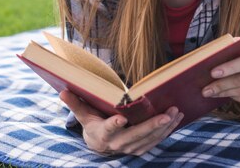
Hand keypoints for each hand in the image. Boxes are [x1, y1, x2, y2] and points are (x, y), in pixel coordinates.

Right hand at [59, 90, 183, 155]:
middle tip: (166, 114)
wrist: (99, 146)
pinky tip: (177, 118)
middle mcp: (118, 143)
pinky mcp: (141, 148)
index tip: (122, 118)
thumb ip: (75, 104)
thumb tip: (62, 91)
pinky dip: (167, 131)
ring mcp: (131, 147)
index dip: (114, 124)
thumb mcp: (83, 115)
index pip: (109, 128)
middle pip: (136, 135)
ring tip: (175, 112)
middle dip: (152, 126)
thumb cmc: (92, 124)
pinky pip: (156, 141)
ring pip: (149, 139)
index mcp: (103, 133)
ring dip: (164, 127)